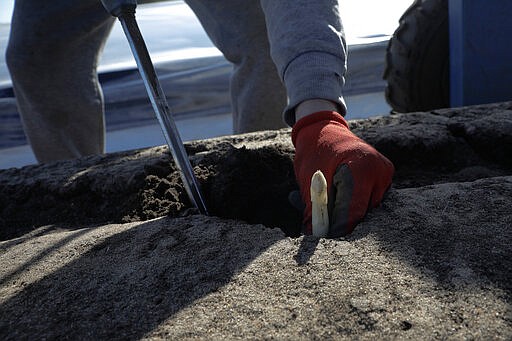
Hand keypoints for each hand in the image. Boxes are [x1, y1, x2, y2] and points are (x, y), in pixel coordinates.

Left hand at [292, 111, 393, 236]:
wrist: (324, 130)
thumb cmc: (314, 153)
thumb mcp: (308, 181)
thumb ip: (314, 209)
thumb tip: (315, 235)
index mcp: (361, 168)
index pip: (353, 213)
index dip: (336, 229)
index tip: (321, 236)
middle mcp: (380, 172)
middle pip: (361, 214)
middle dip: (339, 222)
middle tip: (316, 222)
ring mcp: (386, 175)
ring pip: (365, 210)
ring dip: (344, 213)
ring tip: (324, 200)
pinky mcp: (386, 179)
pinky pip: (368, 202)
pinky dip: (352, 204)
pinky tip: (337, 194)